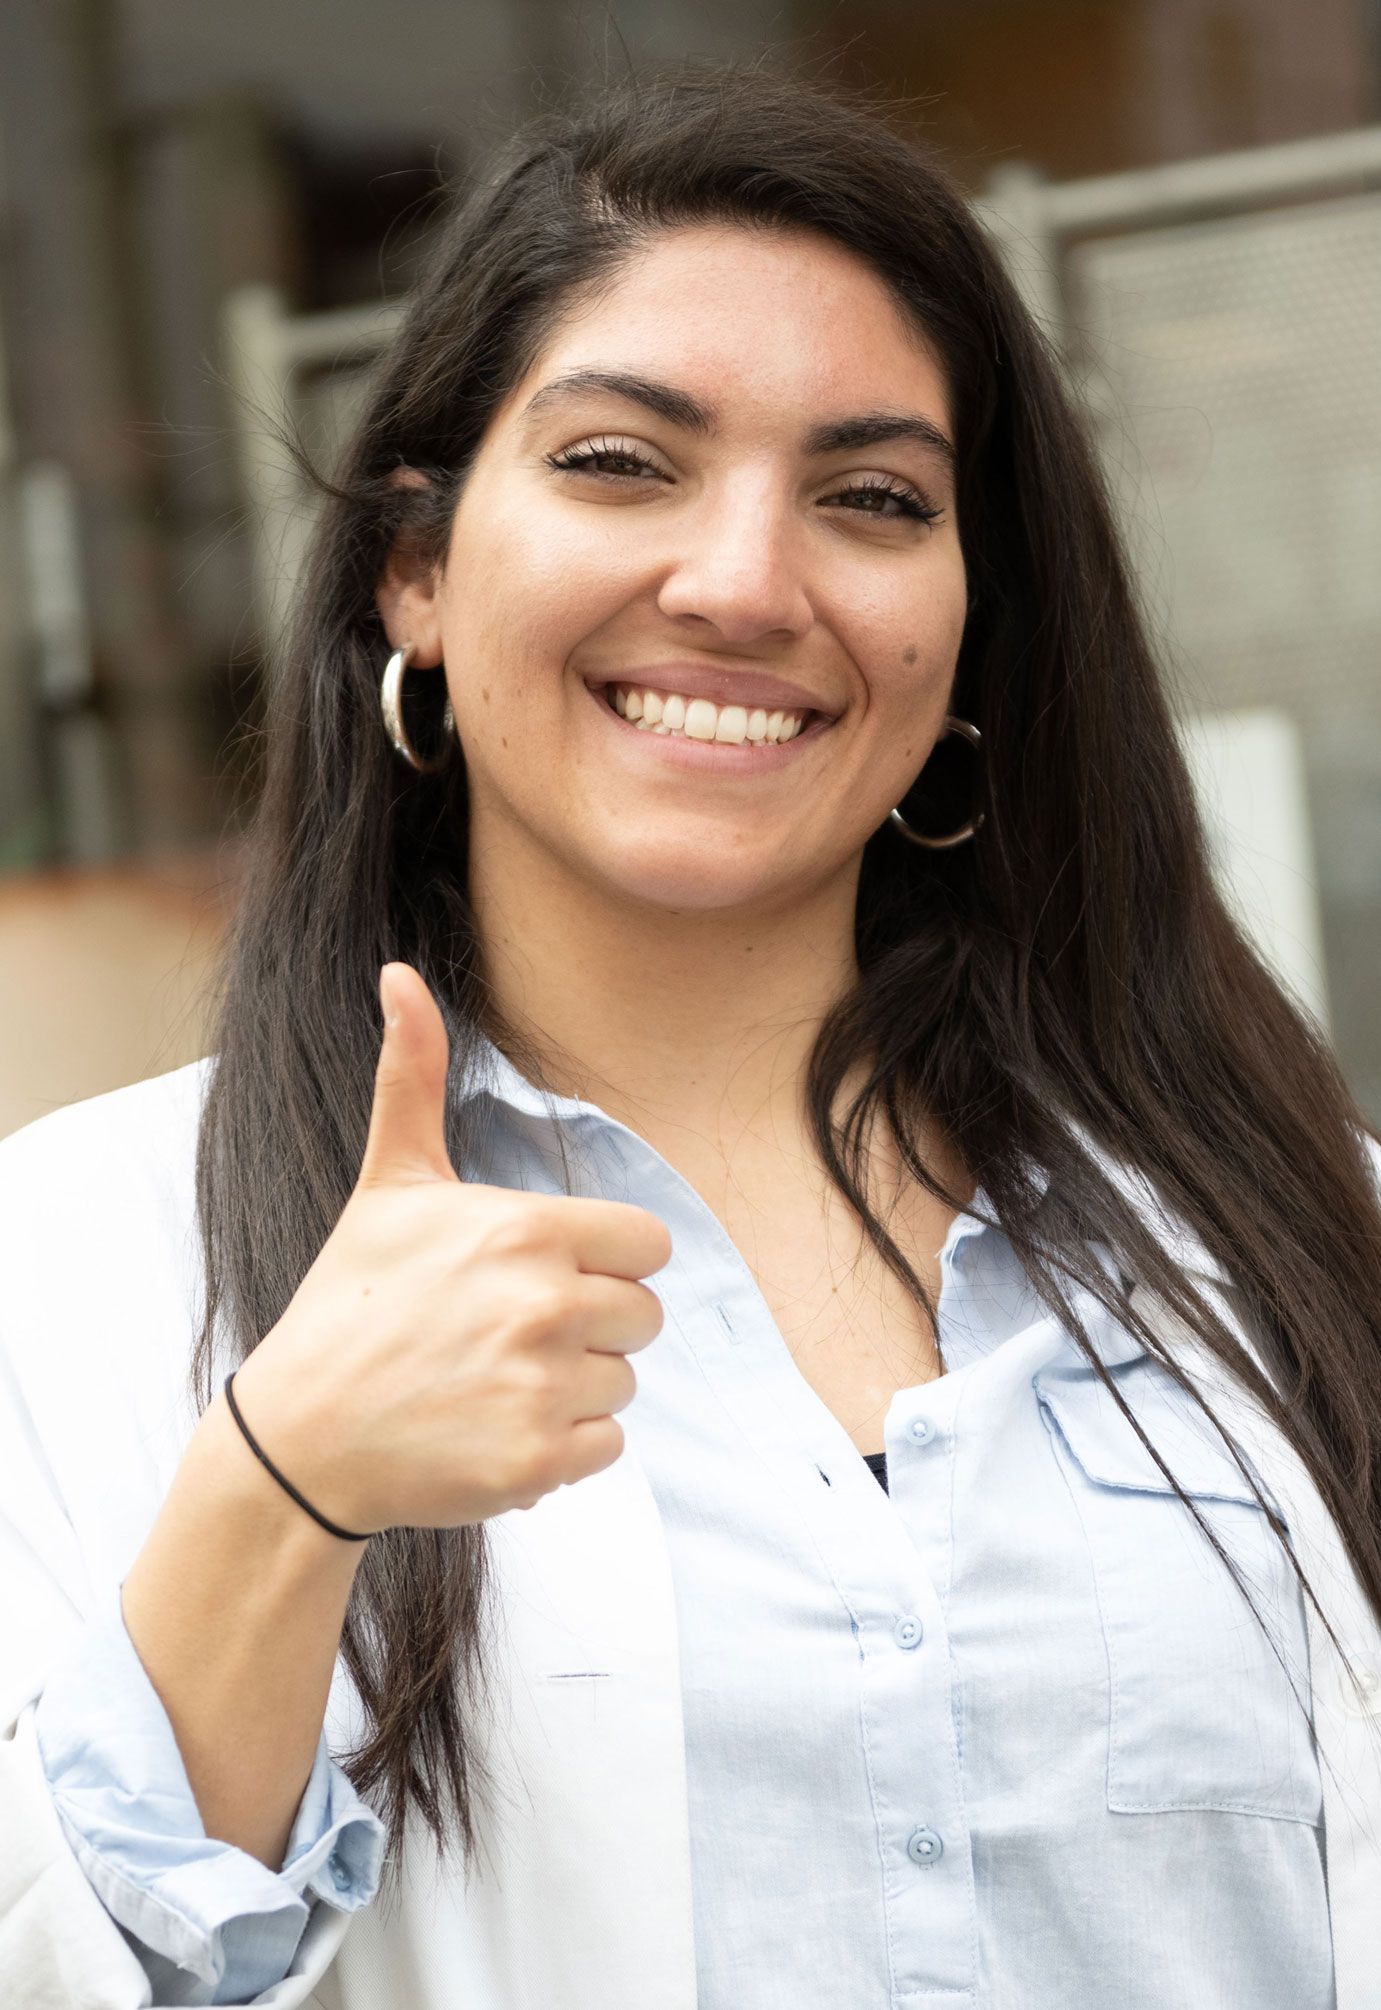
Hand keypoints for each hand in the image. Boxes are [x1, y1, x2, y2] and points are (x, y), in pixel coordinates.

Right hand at [226, 962, 671, 1533]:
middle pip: (643, 1316)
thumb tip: (397, 973)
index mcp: (528, 1231)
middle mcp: (545, 1305)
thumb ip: (412, 1077)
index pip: (647, 1245)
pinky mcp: (537, 1462)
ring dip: (574, 1389)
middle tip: (509, 1335)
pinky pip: (606, 1449)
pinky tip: (496, 1430)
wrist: (301, 1435)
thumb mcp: (390, 1184)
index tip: (544, 1275)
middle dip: (591, 1326)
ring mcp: (543, 1387)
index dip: (604, 1261)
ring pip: (623, 1384)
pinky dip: (563, 1450)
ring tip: (494, 1382)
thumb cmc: (352, 1300)